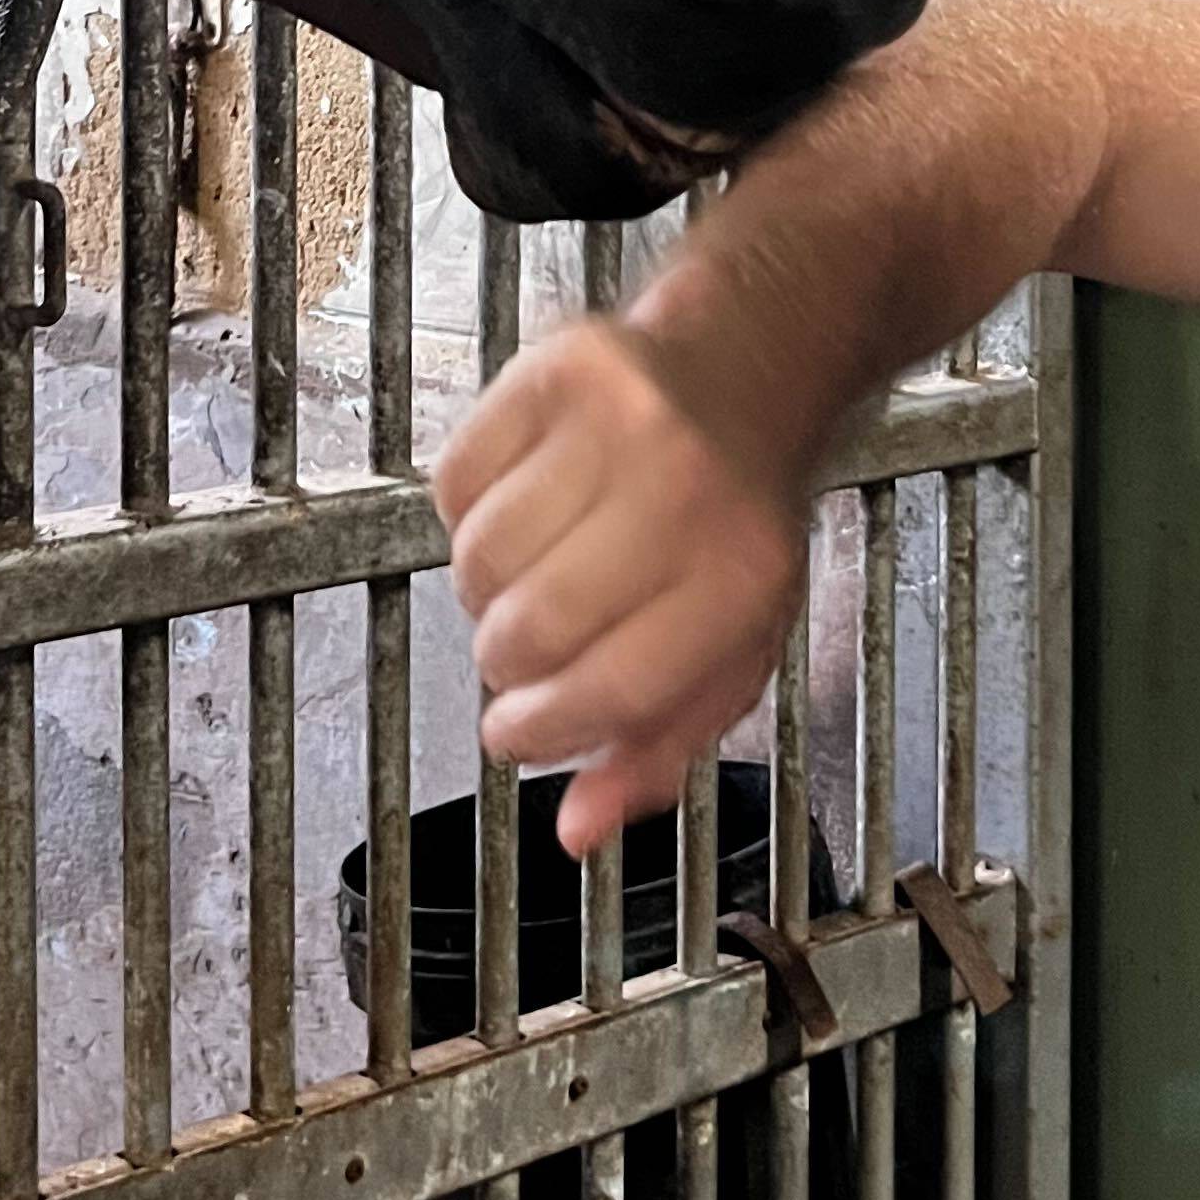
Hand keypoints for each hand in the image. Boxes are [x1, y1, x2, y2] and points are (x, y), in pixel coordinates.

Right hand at [434, 316, 808, 855]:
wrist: (745, 370)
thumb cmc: (735, 523)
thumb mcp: (733, 644)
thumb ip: (660, 746)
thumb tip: (578, 830)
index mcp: (739, 576)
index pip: (612, 689)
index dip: (544, 733)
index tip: (517, 736)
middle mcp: (683, 491)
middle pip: (531, 629)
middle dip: (506, 664)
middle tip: (524, 650)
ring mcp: (615, 422)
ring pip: (479, 560)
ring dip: (483, 591)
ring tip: (529, 572)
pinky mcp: (554, 372)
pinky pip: (453, 481)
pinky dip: (465, 515)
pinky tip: (518, 504)